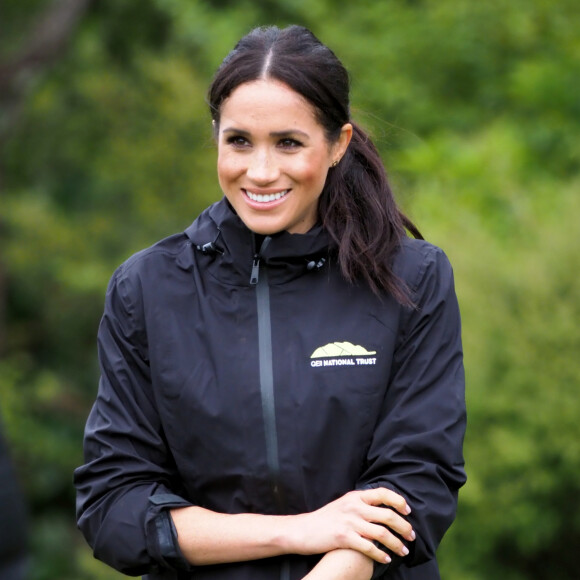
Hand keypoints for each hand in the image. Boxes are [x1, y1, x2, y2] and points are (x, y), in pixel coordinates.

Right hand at [288, 488, 414, 564]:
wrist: (304, 529)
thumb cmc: (325, 518)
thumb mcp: (344, 504)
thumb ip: (361, 504)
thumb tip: (382, 508)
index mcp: (355, 496)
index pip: (383, 493)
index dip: (399, 502)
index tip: (408, 512)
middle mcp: (354, 507)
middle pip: (388, 515)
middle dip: (404, 527)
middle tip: (411, 536)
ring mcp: (349, 522)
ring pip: (382, 533)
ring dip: (397, 543)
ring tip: (403, 550)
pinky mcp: (344, 538)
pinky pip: (369, 547)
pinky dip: (381, 554)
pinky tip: (386, 559)